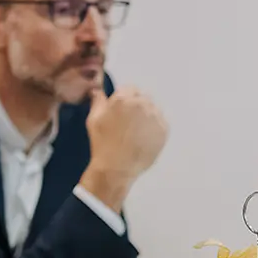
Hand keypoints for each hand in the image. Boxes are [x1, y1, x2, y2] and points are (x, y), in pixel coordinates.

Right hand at [80, 85, 168, 210]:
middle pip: (143, 98)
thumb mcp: (93, 120)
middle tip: (127, 122)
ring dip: (146, 115)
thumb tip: (97, 90)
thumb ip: (97, 101)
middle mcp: (142, 104)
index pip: (129, 89)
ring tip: (135, 131)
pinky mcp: (164, 129)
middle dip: (135, 106)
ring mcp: (155, 116)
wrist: (116, 168)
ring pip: (153, 109)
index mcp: (123, 99)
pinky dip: (153, 127)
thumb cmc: (102, 143)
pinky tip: (142, 138)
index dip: (123, 99)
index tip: (119, 110)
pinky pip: (160, 122)